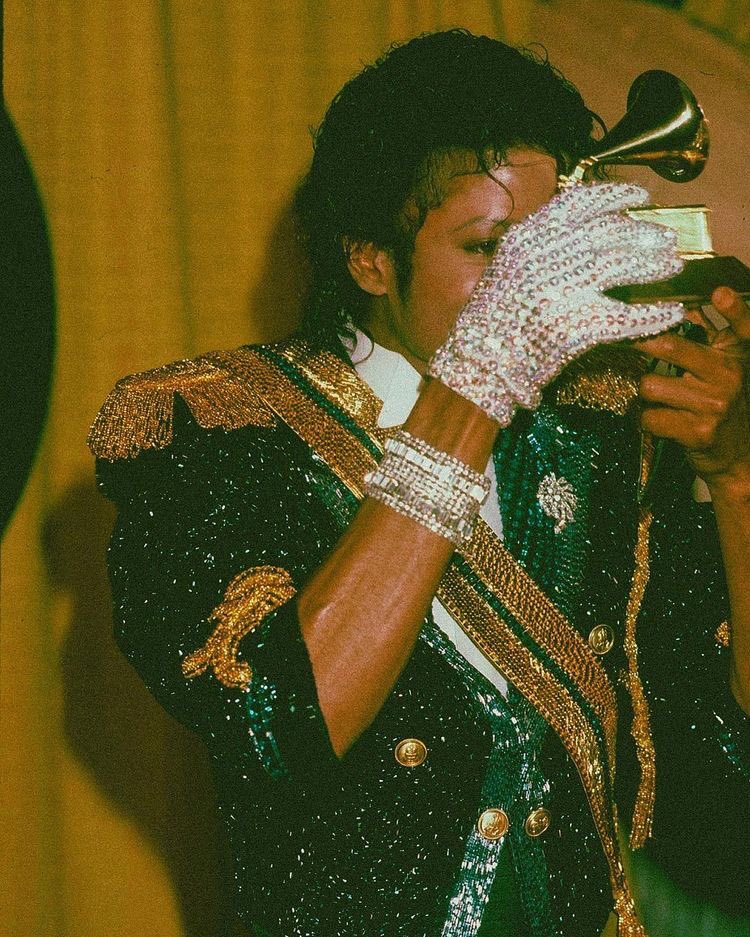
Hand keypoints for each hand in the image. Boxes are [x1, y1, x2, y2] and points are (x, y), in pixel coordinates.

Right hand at [429, 182, 684, 424]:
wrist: (479, 363)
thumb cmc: (492, 318)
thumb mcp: (509, 267)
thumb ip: (542, 247)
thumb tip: (588, 233)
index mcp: (528, 238)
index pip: (580, 202)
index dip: (615, 195)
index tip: (640, 196)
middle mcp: (547, 257)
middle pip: (610, 232)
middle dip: (644, 234)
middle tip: (665, 240)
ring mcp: (563, 291)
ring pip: (623, 266)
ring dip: (653, 265)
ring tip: (672, 267)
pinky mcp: (577, 326)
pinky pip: (626, 316)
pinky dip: (653, 315)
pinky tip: (671, 313)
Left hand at [635, 287, 749, 487]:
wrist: (739, 455)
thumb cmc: (722, 402)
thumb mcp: (725, 365)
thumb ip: (710, 335)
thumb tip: (686, 303)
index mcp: (737, 354)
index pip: (742, 326)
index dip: (733, 309)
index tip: (719, 293)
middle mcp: (730, 376)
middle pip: (671, 347)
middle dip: (640, 344)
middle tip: (625, 340)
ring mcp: (715, 405)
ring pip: (651, 385)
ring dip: (646, 392)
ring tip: (660, 398)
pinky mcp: (698, 432)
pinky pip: (649, 416)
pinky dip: (647, 419)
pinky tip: (662, 420)